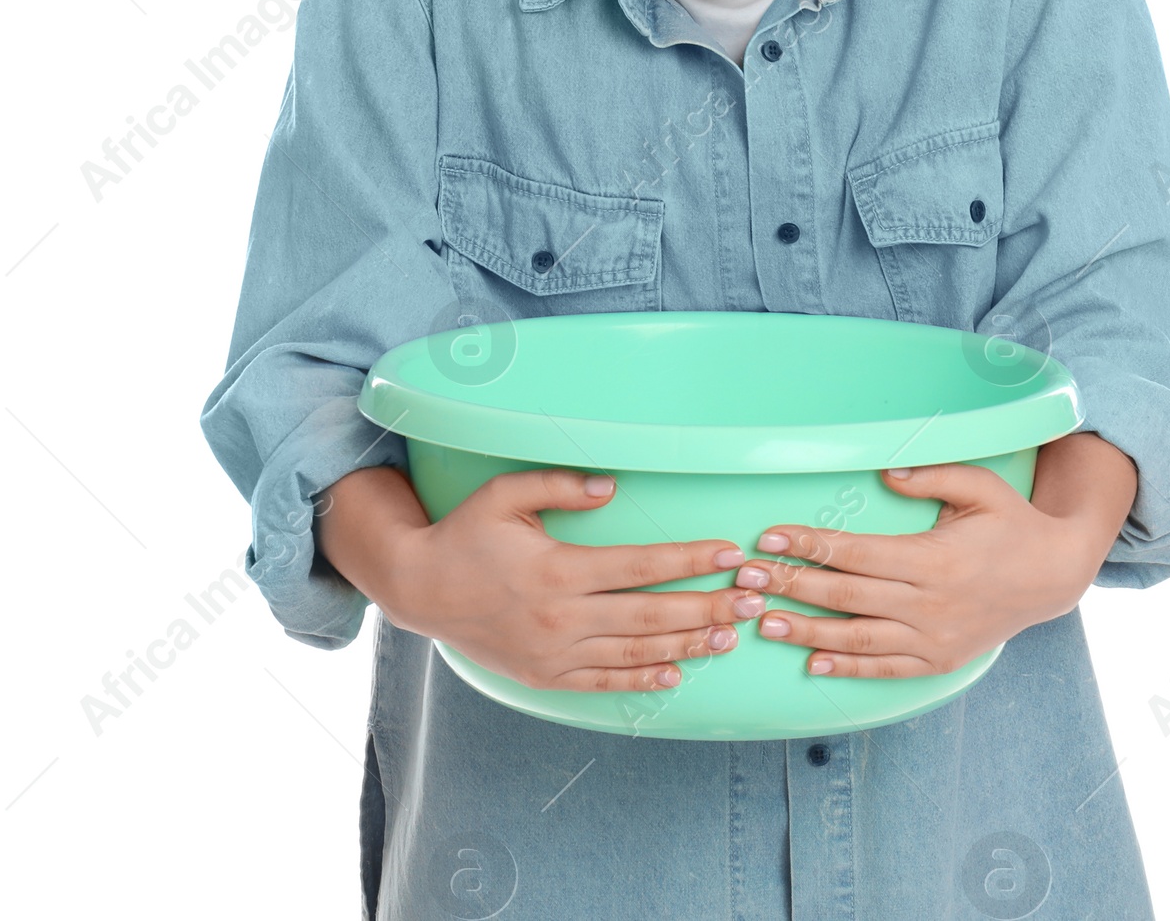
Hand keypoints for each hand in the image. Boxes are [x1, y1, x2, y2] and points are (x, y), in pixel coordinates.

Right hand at [315, 464, 762, 692]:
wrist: (419, 590)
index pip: (640, 566)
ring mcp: (554, 653)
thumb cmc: (465, 535)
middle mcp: (561, 617)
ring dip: (687, 646)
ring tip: (729, 636)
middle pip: (651, 616)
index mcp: (557, 570)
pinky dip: (643, 680)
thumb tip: (611, 487)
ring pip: (635, 654)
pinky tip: (676, 674)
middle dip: (706, 607)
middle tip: (750, 600)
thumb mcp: (504, 495)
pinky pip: (604, 683)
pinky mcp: (545, 677)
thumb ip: (558, 486)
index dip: (689, 561)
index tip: (728, 554)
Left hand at [730, 432, 1138, 678]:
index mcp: (934, 558)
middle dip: (793, 586)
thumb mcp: (980, 487)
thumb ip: (932, 476)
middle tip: (747, 580)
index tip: (769, 539)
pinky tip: (813, 663)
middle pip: (846, 596)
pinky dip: (848, 668)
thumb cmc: (1011, 523)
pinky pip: (885, 668)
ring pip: (858, 638)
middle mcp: (929, 603)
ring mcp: (934, 638)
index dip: (809, 546)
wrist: (1053, 577)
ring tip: (765, 622)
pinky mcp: (939, 661)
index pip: (856, 552)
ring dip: (807, 632)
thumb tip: (885, 470)